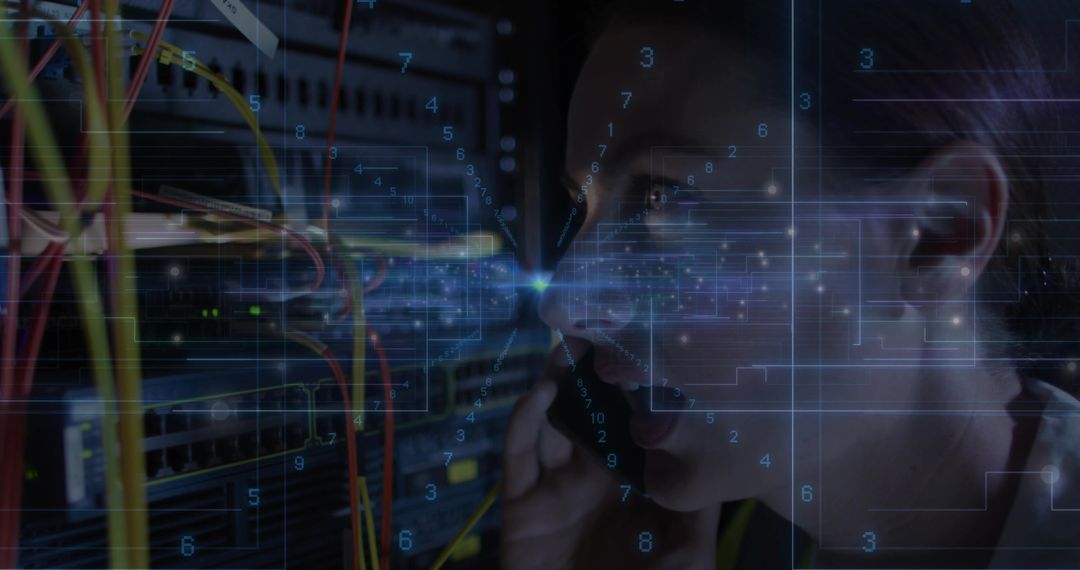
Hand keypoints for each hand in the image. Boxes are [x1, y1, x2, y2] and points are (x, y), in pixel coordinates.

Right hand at [501, 349, 720, 569]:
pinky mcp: (520, 505)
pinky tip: (541, 394)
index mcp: (632, 486)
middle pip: (588, 413)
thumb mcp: (686, 563)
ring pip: (551, 423)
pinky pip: (518, 455)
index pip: (631, 426)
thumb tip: (721, 458)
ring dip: (555, 384)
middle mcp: (593, 478)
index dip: (633, 388)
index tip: (642, 344)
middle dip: (590, 374)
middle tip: (596, 328)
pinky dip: (524, 420)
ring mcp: (555, 488)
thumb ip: (702, 514)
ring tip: (567, 348)